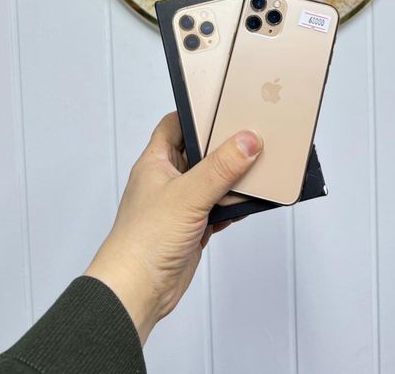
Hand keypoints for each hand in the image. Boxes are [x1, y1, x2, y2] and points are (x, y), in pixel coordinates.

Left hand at [84, 112, 261, 343]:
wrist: (137, 291)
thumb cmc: (142, 241)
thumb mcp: (187, 195)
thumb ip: (219, 168)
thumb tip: (247, 141)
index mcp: (155, 162)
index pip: (174, 124)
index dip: (196, 113)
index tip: (223, 104)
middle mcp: (167, 179)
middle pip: (199, 151)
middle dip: (223, 144)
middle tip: (250, 133)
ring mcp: (181, 204)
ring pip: (212, 180)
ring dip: (232, 176)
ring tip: (257, 164)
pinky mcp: (192, 226)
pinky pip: (218, 207)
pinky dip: (234, 204)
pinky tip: (250, 200)